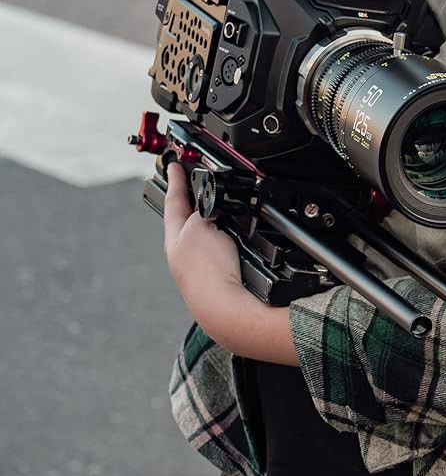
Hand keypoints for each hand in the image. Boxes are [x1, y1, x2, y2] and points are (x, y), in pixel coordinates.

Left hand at [163, 162, 243, 319]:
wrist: (228, 311)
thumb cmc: (210, 274)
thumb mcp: (199, 226)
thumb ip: (202, 210)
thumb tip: (209, 205)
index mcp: (175, 241)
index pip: (173, 202)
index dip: (176, 180)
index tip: (174, 164)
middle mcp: (185, 256)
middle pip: (188, 220)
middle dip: (192, 201)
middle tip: (196, 182)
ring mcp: (204, 270)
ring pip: (207, 237)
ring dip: (214, 222)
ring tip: (226, 209)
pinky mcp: (223, 280)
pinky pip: (226, 251)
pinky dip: (231, 240)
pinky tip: (243, 240)